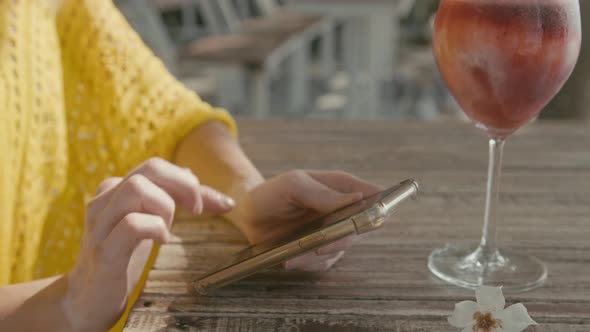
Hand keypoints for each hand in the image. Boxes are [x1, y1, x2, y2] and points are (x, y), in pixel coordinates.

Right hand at [63, 158, 233, 330]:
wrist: (88, 298)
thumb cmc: (121, 257)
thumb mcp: (148, 222)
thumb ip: (169, 198)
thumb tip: (192, 174)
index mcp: (116, 189)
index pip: (158, 167)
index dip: (192, 181)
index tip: (221, 204)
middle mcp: (105, 200)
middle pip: (150, 167)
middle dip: (185, 185)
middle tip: (198, 210)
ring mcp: (101, 223)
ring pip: (137, 188)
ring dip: (166, 206)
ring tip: (168, 228)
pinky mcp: (104, 249)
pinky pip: (132, 223)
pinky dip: (156, 228)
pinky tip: (162, 241)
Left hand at [228, 170, 380, 271]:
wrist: (248, 214)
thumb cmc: (272, 192)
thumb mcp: (292, 185)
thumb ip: (322, 193)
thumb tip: (357, 199)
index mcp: (340, 187)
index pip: (373, 195)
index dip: (379, 207)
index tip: (364, 219)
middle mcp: (342, 210)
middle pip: (362, 228)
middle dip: (341, 239)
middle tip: (320, 246)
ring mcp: (332, 231)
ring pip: (341, 249)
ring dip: (319, 256)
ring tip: (294, 255)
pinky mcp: (319, 250)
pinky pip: (324, 262)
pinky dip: (308, 264)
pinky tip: (290, 259)